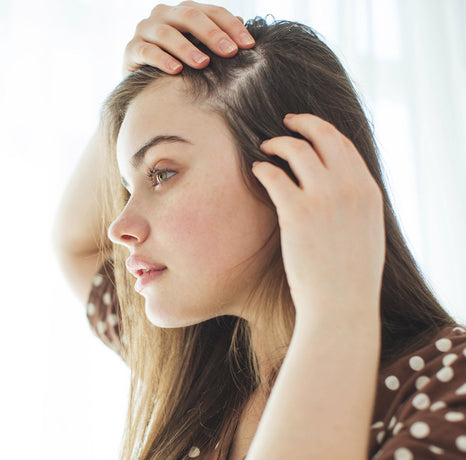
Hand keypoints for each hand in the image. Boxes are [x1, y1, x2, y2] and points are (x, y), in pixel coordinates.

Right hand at [123, 1, 254, 76]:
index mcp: (184, 12)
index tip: (249, 45)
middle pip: (189, 16)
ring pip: (166, 33)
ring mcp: (145, 30)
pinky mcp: (131, 49)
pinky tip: (176, 70)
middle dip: (212, 34)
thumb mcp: (199, 49)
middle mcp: (163, 15)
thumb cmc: (177, 64)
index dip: (231, 27)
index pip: (212, 12)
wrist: (142, 80)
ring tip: (203, 64)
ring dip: (187, 48)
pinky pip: (147, 52)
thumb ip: (217, 36)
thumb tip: (241, 21)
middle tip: (229, 52)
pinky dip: (162, 60)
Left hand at [253, 114, 384, 325]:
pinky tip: (256, 171)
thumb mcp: (365, 232)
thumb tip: (336, 189)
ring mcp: (324, 198)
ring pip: (296, 149)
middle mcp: (349, 187)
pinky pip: (274, 175)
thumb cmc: (349, 276)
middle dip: (303, 123)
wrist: (342, 304)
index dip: (323, 132)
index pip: (345, 146)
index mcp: (368, 191)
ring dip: (277, 143)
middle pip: (325, 136)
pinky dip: (262, 168)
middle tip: (286, 123)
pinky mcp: (297, 212)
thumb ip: (354, 204)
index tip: (308, 130)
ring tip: (264, 148)